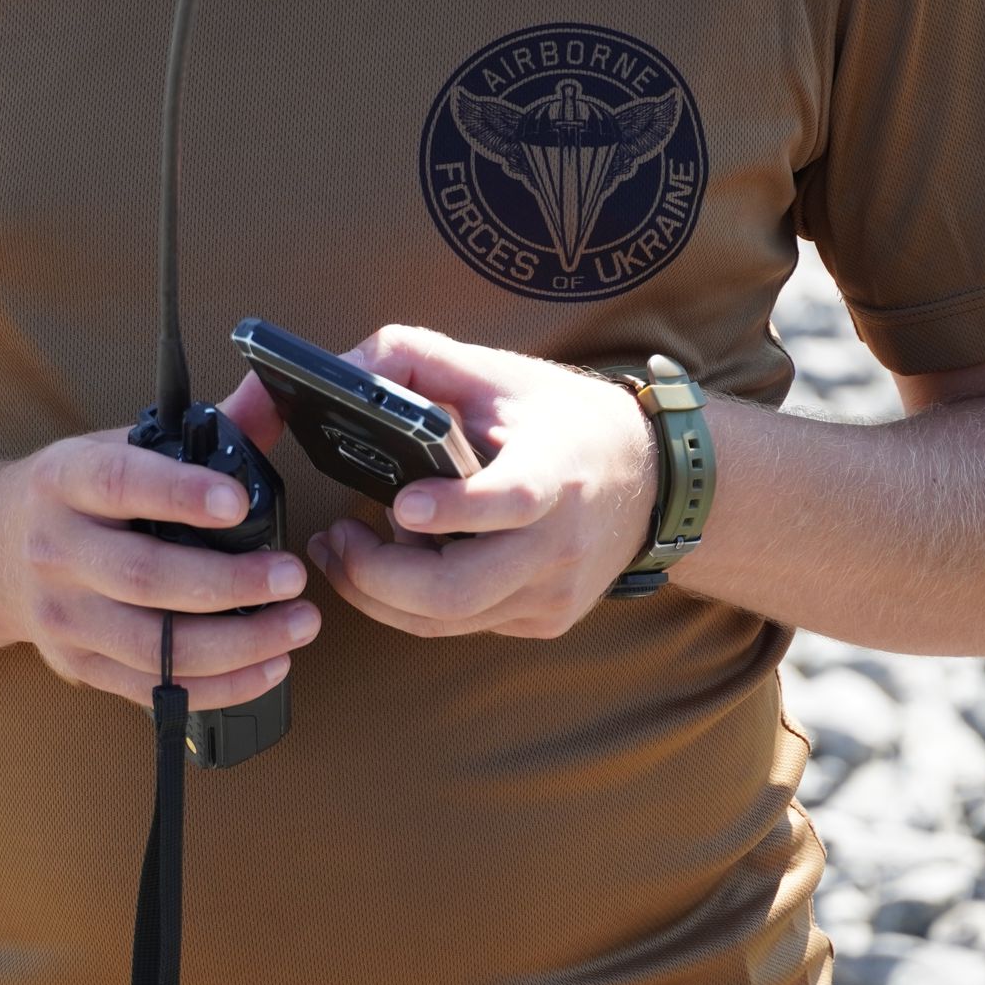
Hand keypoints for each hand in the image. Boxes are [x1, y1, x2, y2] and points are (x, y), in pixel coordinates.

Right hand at [0, 376, 315, 707]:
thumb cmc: (80, 497)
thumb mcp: (123, 447)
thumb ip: (208, 425)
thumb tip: (275, 388)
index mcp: (66, 481)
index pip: (119, 483)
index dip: (179, 494)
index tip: (237, 503)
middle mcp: (57, 551)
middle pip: (143, 577)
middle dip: (229, 583)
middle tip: (292, 577)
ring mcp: (65, 617)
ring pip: (154, 646)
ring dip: (237, 644)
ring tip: (298, 625)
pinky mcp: (81, 666)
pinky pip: (156, 688)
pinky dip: (220, 686)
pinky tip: (270, 666)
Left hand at [305, 324, 658, 638]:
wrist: (650, 478)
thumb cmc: (561, 420)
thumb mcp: (498, 372)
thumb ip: (416, 357)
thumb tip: (341, 367)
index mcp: (560, 471)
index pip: (513, 499)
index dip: (455, 508)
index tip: (401, 503)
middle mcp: (560, 543)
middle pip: (458, 589)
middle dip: (374, 574)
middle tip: (334, 537)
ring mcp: (553, 592)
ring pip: (446, 620)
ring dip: (376, 593)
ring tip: (341, 550)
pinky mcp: (544, 621)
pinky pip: (461, 626)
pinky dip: (413, 602)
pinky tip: (396, 563)